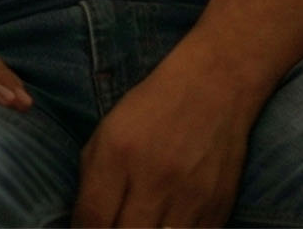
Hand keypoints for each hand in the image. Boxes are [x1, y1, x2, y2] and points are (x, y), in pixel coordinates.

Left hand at [72, 52, 258, 227]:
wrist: (213, 87)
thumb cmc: (151, 109)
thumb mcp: (107, 133)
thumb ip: (91, 182)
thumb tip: (84, 226)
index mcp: (120, 155)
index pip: (94, 220)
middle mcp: (156, 179)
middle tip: (111, 226)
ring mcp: (191, 198)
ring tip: (138, 223)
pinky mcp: (218, 208)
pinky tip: (164, 224)